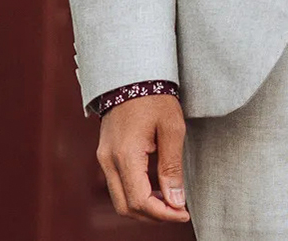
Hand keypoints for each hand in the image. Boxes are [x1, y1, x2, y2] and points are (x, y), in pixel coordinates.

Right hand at [97, 94, 189, 222]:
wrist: (131, 72)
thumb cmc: (155, 97)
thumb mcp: (171, 128)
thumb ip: (172, 167)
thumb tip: (176, 201)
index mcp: (125, 155)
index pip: (140, 201)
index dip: (163, 213)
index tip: (184, 213)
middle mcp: (108, 161)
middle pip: (126, 207)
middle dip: (153, 216)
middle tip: (178, 211)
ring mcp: (103, 158)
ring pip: (119, 199)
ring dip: (143, 207)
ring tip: (169, 201)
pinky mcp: (105, 154)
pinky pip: (117, 185)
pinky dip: (135, 194)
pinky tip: (155, 188)